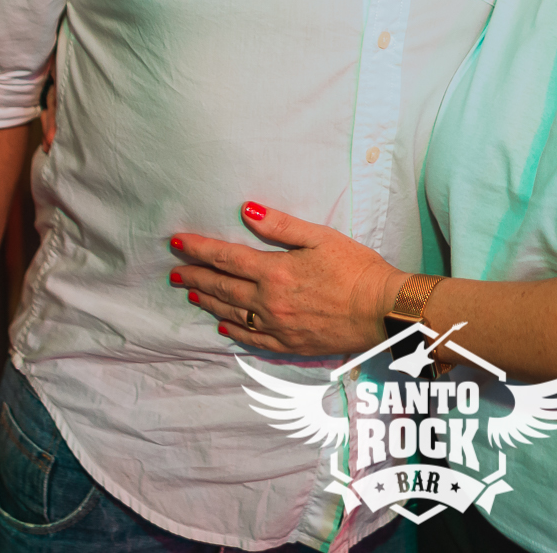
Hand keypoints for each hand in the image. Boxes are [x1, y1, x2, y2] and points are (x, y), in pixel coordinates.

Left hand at [170, 202, 404, 356]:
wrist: (382, 311)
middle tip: (174, 274)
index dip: (199, 249)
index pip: (226, 258)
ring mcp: (278, 327)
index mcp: (275, 272)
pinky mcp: (290, 345)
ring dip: (208, 303)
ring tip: (190, 295)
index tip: (177, 243)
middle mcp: (269, 302)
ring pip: (232, 314)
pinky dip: (234, 331)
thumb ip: (281, 226)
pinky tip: (223, 326)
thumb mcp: (320, 237)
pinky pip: (252, 340)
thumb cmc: (357, 268)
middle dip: (195, 278)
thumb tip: (247, 210)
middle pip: (222, 288)